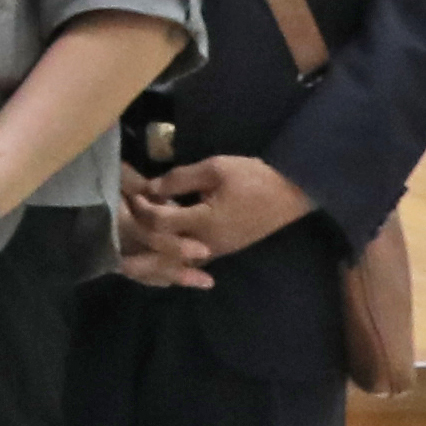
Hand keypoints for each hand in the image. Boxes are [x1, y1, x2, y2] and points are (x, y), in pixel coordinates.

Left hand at [131, 152, 318, 282]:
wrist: (292, 193)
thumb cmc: (255, 178)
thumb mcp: (216, 168)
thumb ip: (180, 178)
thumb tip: (150, 187)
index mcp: (205, 223)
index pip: (160, 222)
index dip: (142, 207)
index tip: (133, 192)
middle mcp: (207, 244)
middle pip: (163, 245)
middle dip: (144, 229)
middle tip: (133, 210)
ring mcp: (217, 251)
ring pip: (176, 256)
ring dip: (158, 242)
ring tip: (146, 222)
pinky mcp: (224, 251)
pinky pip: (191, 257)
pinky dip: (174, 249)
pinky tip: (165, 234)